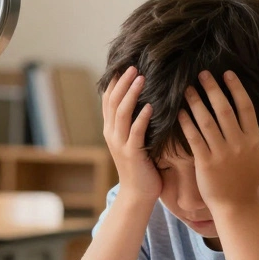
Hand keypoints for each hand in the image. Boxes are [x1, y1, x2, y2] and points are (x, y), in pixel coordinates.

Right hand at [102, 66, 160, 201]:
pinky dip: (142, 117)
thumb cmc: (141, 166)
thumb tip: (147, 100)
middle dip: (122, 82)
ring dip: (131, 94)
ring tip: (141, 79)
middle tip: (134, 66)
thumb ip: (135, 122)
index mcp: (111, 129)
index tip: (124, 65)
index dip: (114, 81)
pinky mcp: (132, 154)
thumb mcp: (133, 141)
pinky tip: (150, 106)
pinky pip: (135, 132)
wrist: (138, 194)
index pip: (108, 99)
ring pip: (122, 113)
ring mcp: (120, 144)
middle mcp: (111, 134)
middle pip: (113, 101)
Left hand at [178, 70, 258, 211]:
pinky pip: (194, 138)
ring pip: (207, 121)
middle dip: (212, 89)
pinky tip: (179, 112)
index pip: (245, 107)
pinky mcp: (205, 163)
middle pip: (224, 109)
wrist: (236, 206)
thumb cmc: (250, 181)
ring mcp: (221, 153)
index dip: (236, 88)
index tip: (227, 74)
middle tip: (202, 74)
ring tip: (187, 89)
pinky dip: (186, 124)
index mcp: (253, 139)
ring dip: (196, 102)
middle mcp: (238, 143)